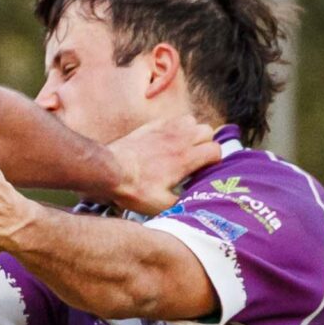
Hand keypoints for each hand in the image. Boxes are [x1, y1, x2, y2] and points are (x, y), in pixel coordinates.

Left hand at [102, 115, 223, 214]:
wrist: (108, 170)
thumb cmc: (134, 188)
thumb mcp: (159, 205)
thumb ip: (182, 203)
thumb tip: (194, 203)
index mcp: (185, 159)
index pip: (216, 150)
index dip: (214, 161)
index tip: (204, 170)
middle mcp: (179, 139)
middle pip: (207, 131)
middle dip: (206, 144)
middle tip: (195, 158)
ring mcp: (165, 129)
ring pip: (192, 121)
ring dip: (192, 132)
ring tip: (183, 147)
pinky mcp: (151, 125)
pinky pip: (172, 119)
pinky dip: (174, 127)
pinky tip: (166, 140)